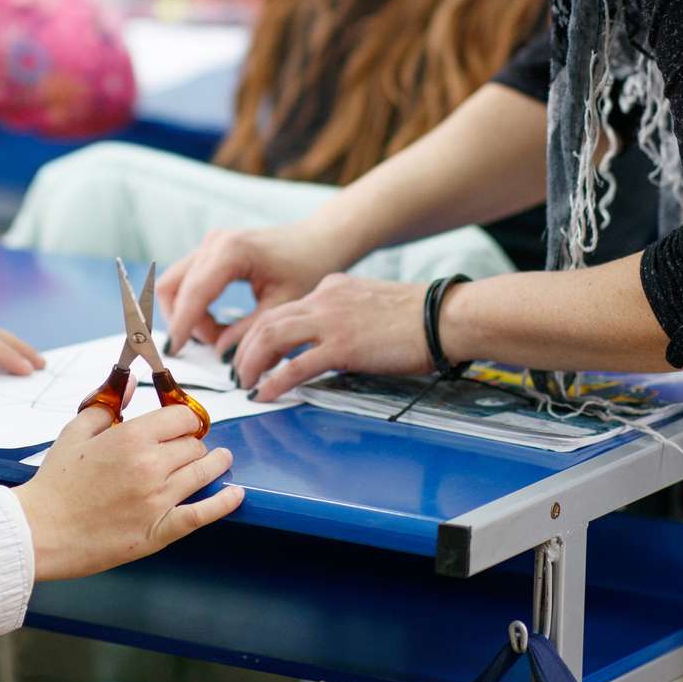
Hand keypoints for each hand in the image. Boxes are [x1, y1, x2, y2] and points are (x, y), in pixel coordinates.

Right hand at [12, 404, 242, 579]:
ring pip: (203, 472)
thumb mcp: (76, 431)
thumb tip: (130, 383)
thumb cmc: (55, 483)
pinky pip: (203, 514)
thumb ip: (108, 404)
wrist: (40, 531)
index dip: (185, 418)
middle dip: (192, 443)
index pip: (181, 417)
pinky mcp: (159, 531)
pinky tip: (235, 494)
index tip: (183, 423)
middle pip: (195, 445)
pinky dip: (224, 502)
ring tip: (220, 459)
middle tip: (187, 447)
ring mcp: (158, 500)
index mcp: (132, 437)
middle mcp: (151, 465)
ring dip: (214, 464)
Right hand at [156, 219, 347, 359]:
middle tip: (212, 347)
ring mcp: (210, 244)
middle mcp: (215, 243)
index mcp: (232, 251)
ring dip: (187, 316)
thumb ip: (250, 332)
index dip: (181, 324)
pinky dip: (194, 307)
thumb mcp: (283, 305)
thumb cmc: (307, 268)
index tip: (174, 352)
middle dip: (183, 322)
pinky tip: (219, 324)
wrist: (318, 241)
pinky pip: (186, 282)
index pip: (193, 292)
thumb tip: (221, 356)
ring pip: (175, 285)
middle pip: (173, 287)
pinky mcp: (211, 251)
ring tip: (219, 337)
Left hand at [233, 273, 432, 400]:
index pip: (282, 308)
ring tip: (245, 384)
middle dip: (246, 348)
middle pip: (267, 321)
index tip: (252, 351)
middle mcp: (324, 299)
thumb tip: (329, 341)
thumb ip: (344, 315)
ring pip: (271, 338)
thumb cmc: (418, 317)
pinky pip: (295, 366)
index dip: (260, 332)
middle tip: (238, 371)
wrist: (444, 316)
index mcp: (331, 287)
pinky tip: (265, 394)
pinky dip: (274, 382)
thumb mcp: (370, 303)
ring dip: (252, 363)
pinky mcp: (342, 347)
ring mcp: (331, 322)